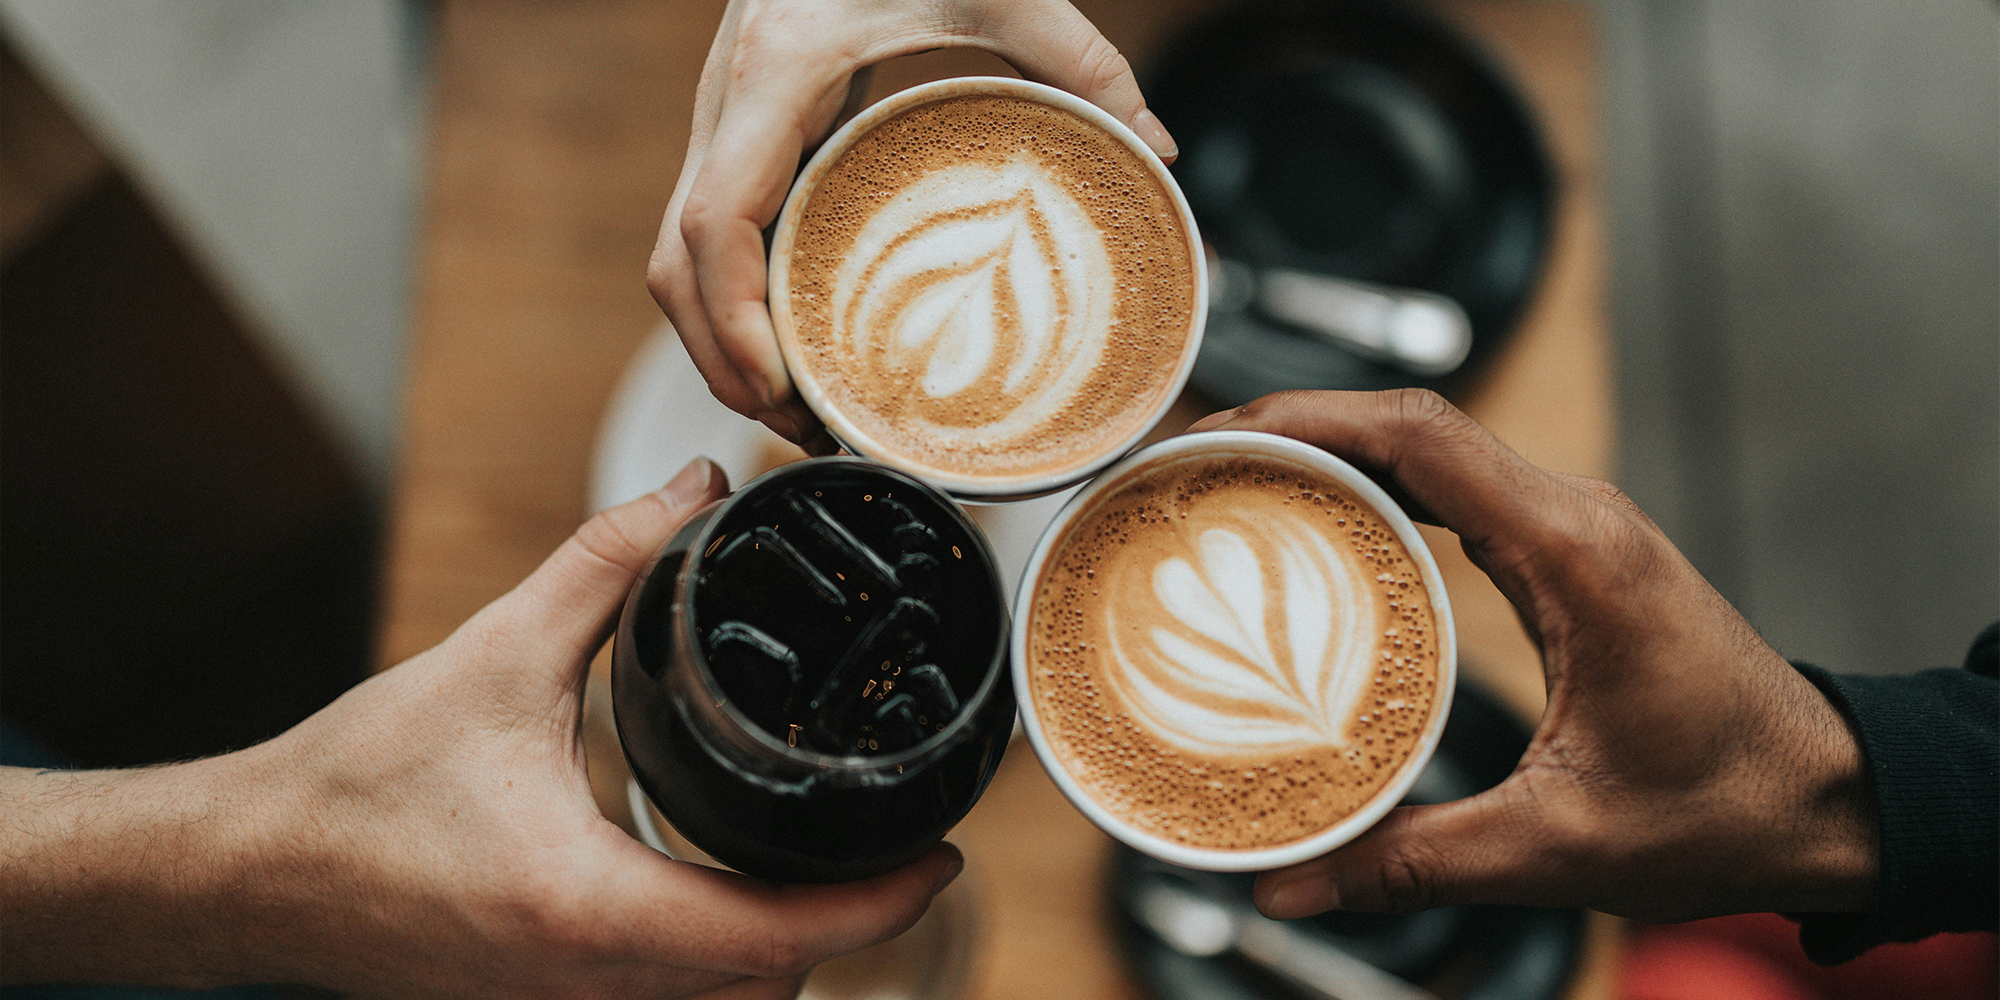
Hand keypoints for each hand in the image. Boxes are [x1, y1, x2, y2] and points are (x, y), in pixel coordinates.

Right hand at [1, 458, 962, 997]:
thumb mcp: (493, 658)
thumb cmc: (352, 785)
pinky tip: (732, 893)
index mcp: (587, 910)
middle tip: (901, 843)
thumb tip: (691, 492)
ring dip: (786, 950)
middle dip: (848, 926)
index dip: (880, 905)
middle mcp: (585, 983)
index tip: (945, 856)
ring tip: (834, 864)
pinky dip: (720, 961)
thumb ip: (604, 566)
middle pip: (767, 985)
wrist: (243, 875)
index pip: (778, 936)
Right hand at [648, 0, 1177, 448]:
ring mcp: (723, 120)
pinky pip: (708, 235)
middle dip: (722, 362)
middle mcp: (728, 104)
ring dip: (720, 342)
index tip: (780, 387)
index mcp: (776, 74)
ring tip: (796, 408)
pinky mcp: (742, 132)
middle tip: (800, 428)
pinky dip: (733, 301)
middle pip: (675, 266)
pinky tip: (792, 339)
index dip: (732, 321)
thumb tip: (1154, 148)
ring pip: (676, 258)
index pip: (713, 223)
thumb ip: (1082, 60)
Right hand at [1184, 390, 1877, 923]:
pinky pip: (1455, 492)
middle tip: (1191, 465)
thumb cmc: (1727, 808)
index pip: (1422, 436)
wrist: (1828, 803)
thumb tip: (1291, 882)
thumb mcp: (1559, 845)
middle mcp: (1575, 518)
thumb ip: (1415, 861)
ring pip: (1432, 450)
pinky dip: (1377, 492)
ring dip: (1332, 453)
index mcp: (1575, 553)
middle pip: (1411, 425)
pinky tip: (1316, 531)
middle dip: (1293, 426)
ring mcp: (1574, 530)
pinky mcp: (1568, 557)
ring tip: (1230, 486)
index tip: (1216, 434)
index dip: (1306, 418)